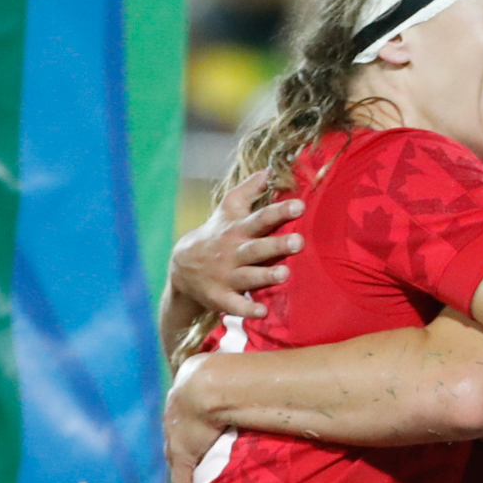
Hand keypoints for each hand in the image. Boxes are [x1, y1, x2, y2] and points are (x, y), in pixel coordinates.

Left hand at [164, 355, 225, 482]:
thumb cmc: (222, 374)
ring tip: (188, 477)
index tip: (193, 430)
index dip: (187, 423)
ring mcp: (177, 436)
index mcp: (184, 392)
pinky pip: (181, 476)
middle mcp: (174, 415)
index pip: (182, 414)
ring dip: (179, 465)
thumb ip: (236, 377)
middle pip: (173, 435)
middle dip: (178, 444)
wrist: (207, 386)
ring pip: (174, 455)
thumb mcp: (224, 370)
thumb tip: (262, 371)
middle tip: (187, 456)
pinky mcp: (183, 454)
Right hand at [170, 169, 305, 318]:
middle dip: (277, 245)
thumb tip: (269, 169)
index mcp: (238, 230)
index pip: (261, 218)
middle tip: (299, 242)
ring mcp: (227, 276)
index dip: (280, 212)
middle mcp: (233, 252)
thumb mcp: (229, 209)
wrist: (182, 266)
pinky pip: (235, 305)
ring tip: (285, 274)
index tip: (300, 205)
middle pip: (257, 247)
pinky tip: (263, 313)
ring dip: (266, 276)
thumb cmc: (217, 233)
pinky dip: (247, 309)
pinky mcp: (221, 297)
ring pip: (248, 276)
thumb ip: (249, 190)